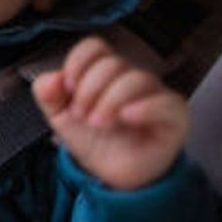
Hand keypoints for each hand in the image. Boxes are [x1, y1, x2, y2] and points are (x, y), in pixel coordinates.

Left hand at [33, 36, 188, 189]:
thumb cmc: (92, 139)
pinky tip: (126, 118)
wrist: (112, 174)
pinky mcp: (174, 116)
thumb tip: (53, 77)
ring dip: (110, 101)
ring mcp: (155, 94)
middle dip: (90, 90)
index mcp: (105, 72)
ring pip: (136, 79)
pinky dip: (143, 107)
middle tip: (83, 115)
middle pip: (112, 63)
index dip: (78, 63)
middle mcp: (132, 78)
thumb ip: (48, 94)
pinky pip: (164, 102)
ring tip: (98, 123)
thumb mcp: (60, 117)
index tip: (68, 88)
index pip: (95, 47)